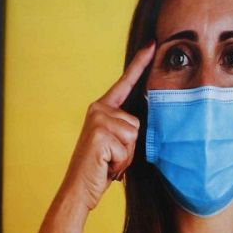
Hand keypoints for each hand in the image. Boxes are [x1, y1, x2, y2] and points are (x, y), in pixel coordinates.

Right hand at [58, 42, 154, 209]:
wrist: (79, 189)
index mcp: (103, 108)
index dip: (140, 63)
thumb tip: (149, 120)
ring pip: (135, 135)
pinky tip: (107, 165)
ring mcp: (97, 119)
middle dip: (132, 147)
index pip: (126, 82)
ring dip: (128, 156)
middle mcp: (98, 109)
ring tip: (110, 161)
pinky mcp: (99, 133)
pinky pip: (128, 148)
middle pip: (138, 122)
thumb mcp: (119, 144)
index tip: (153, 43)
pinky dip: (122, 163)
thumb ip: (129, 128)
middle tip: (113, 157)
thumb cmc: (102, 168)